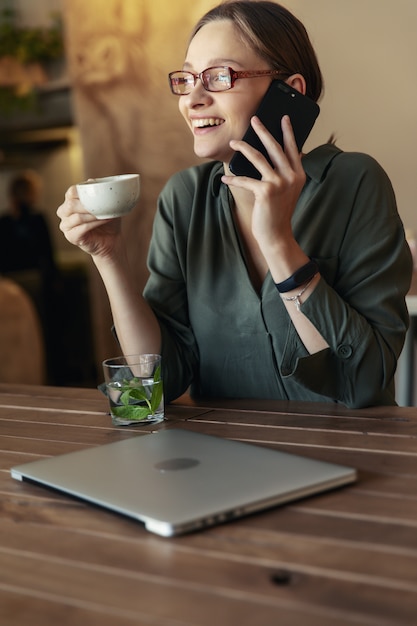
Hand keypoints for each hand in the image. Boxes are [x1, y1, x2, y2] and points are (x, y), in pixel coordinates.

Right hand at [57, 185, 122, 258]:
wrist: (112, 240)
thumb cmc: (107, 221)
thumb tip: (92, 180)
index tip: (98, 194)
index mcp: (70, 202)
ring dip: (93, 215)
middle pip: (70, 204)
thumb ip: (98, 192)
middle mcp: (64, 213)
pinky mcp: (71, 237)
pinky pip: (81, 228)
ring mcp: (66, 226)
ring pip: (77, 217)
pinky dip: (94, 224)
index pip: (71, 192)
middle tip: (102, 206)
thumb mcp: (105, 205)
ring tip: (105, 215)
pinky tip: (103, 221)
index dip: (83, 192)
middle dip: (87, 205)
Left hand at [222, 115, 305, 254]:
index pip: (292, 148)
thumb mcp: (286, 191)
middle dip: (263, 131)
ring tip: (233, 143)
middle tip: (255, 120)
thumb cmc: (278, 212)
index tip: (283, 118)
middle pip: (275, 147)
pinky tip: (224, 179)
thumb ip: (284, 173)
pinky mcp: (265, 191)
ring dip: (243, 148)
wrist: (277, 235)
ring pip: (258, 158)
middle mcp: (291, 176)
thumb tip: (270, 154)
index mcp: (298, 174)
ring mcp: (279, 183)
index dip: (288, 132)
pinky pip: (245, 179)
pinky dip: (233, 180)